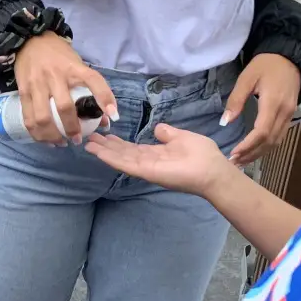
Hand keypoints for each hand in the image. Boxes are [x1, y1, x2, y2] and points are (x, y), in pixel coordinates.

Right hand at [11, 33, 119, 143]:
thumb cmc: (59, 55)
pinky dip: (36, 133)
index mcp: (74, 68)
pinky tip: (44, 139)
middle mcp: (56, 75)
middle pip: (64, 107)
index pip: (93, 80)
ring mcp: (37, 84)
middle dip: (72, 128)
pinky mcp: (23, 91)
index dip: (104, 97)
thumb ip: (89, 90)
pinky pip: (28, 117)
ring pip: (43, 117)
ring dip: (52, 135)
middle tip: (77, 139)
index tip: (113, 115)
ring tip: (60, 143)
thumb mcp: (77, 65)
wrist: (30, 40)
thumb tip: (104, 119)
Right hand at [86, 123, 233, 197]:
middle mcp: (148, 162)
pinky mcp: (146, 172)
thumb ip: (168, 134)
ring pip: (120, 159)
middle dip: (106, 146)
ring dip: (104, 152)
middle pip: (123, 154)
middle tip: (89, 138)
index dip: (118, 143)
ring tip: (88, 144)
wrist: (213, 171)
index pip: (133, 148)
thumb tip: (157, 128)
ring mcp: (146, 168)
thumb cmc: (202, 154)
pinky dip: (111, 158)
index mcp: (157, 153)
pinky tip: (99, 152)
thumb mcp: (183, 137)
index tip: (105, 135)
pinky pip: (126, 164)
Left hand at [223, 53, 300, 166]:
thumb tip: (225, 122)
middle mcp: (285, 112)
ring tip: (242, 160)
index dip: (248, 145)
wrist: (290, 56)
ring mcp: (290, 114)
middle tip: (234, 162)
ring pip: (276, 140)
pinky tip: (255, 150)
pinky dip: (267, 145)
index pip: (262, 132)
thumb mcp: (246, 78)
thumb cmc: (265, 65)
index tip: (234, 153)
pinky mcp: (291, 114)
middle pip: (270, 141)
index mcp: (273, 103)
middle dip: (252, 153)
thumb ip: (236, 100)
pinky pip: (279, 135)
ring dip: (260, 152)